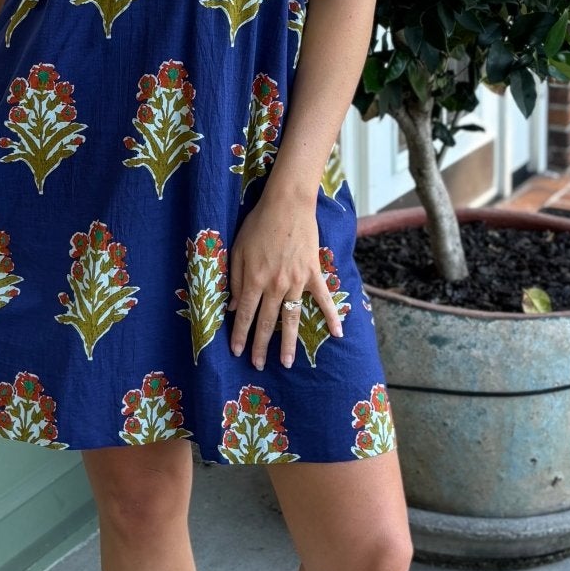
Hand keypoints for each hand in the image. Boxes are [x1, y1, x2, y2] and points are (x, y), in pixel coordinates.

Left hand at [226, 184, 342, 370]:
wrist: (287, 205)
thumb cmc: (258, 224)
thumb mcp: (238, 250)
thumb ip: (235, 279)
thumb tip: (232, 306)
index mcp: (253, 279)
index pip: (244, 314)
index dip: (240, 335)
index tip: (236, 351)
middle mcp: (274, 285)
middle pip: (266, 322)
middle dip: (260, 346)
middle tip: (257, 365)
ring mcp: (296, 281)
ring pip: (291, 318)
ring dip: (288, 342)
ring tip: (287, 362)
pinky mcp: (313, 274)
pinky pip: (323, 300)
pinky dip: (332, 316)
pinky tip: (337, 334)